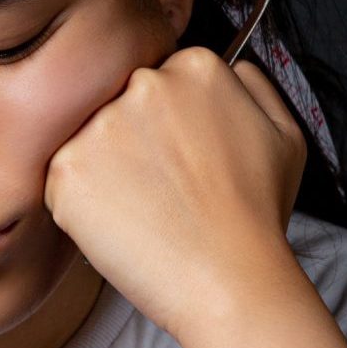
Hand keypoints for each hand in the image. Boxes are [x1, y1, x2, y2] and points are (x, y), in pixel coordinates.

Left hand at [42, 46, 309, 339]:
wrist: (230, 281)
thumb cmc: (257, 217)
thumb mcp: (285, 134)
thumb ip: (253, 85)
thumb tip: (232, 67)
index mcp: (195, 66)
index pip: (159, 81)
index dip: (165, 126)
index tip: (178, 159)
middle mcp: (144, 83)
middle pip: (118, 103)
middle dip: (130, 142)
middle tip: (160, 189)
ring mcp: (101, 125)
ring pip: (87, 141)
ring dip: (104, 173)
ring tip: (143, 212)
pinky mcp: (68, 168)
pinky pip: (61, 180)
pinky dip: (82, 207)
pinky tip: (122, 227)